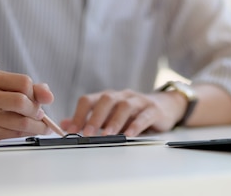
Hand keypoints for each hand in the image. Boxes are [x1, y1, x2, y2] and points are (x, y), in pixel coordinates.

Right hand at [0, 69, 54, 140]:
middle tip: (40, 114)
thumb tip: (49, 96)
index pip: (24, 82)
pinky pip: (14, 135)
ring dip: (37, 126)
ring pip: (20, 123)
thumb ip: (30, 88)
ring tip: (40, 125)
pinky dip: (26, 133)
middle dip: (37, 110)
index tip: (39, 99)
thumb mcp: (5, 84)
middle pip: (21, 103)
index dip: (36, 93)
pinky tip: (28, 130)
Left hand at [60, 89, 186, 136]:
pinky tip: (129, 134)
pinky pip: (144, 115)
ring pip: (124, 106)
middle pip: (106, 100)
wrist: (165, 106)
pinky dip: (136, 125)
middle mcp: (122, 96)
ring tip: (106, 135)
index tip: (71, 130)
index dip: (79, 114)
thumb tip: (65, 124)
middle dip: (95, 117)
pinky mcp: (153, 109)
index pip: (89, 100)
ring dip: (114, 121)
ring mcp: (138, 101)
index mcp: (108, 97)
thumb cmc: (133, 113)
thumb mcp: (110, 115)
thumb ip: (88, 119)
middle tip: (86, 133)